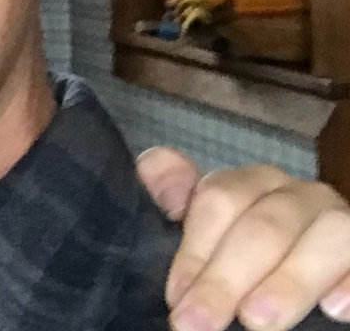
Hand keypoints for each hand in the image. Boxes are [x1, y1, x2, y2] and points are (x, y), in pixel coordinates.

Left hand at [136, 146, 349, 330]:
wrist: (286, 275)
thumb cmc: (245, 261)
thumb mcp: (208, 232)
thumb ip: (178, 196)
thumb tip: (155, 173)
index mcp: (251, 183)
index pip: (219, 200)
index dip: (195, 251)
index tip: (177, 298)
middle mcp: (296, 195)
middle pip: (263, 226)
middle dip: (226, 279)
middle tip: (198, 324)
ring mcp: (337, 221)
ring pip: (320, 238)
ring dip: (288, 282)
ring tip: (257, 322)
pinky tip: (334, 310)